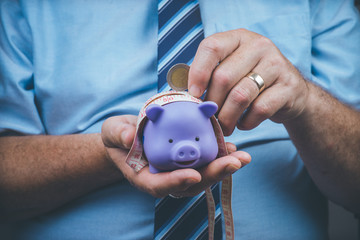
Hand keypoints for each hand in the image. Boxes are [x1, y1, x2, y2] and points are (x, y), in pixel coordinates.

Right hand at [101, 115, 250, 197]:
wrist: (129, 137)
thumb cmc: (119, 137)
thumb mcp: (112, 132)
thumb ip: (118, 134)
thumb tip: (129, 137)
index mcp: (144, 176)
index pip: (159, 185)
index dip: (176, 182)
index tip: (193, 175)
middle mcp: (165, 178)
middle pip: (190, 182)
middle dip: (213, 174)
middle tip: (234, 163)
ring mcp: (178, 171)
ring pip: (202, 175)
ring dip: (223, 167)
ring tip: (242, 157)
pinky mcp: (188, 162)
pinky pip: (205, 162)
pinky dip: (220, 156)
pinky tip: (234, 148)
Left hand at [188, 28, 308, 135]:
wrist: (289, 92)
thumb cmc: (249, 80)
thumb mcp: (229, 68)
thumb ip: (207, 75)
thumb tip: (181, 91)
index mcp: (238, 38)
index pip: (212, 47)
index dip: (198, 72)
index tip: (194, 94)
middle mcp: (258, 46)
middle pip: (223, 77)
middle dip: (212, 103)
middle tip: (209, 118)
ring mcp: (276, 65)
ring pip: (240, 96)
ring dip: (227, 118)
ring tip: (224, 126)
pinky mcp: (288, 87)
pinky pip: (259, 109)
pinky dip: (246, 122)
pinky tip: (243, 123)